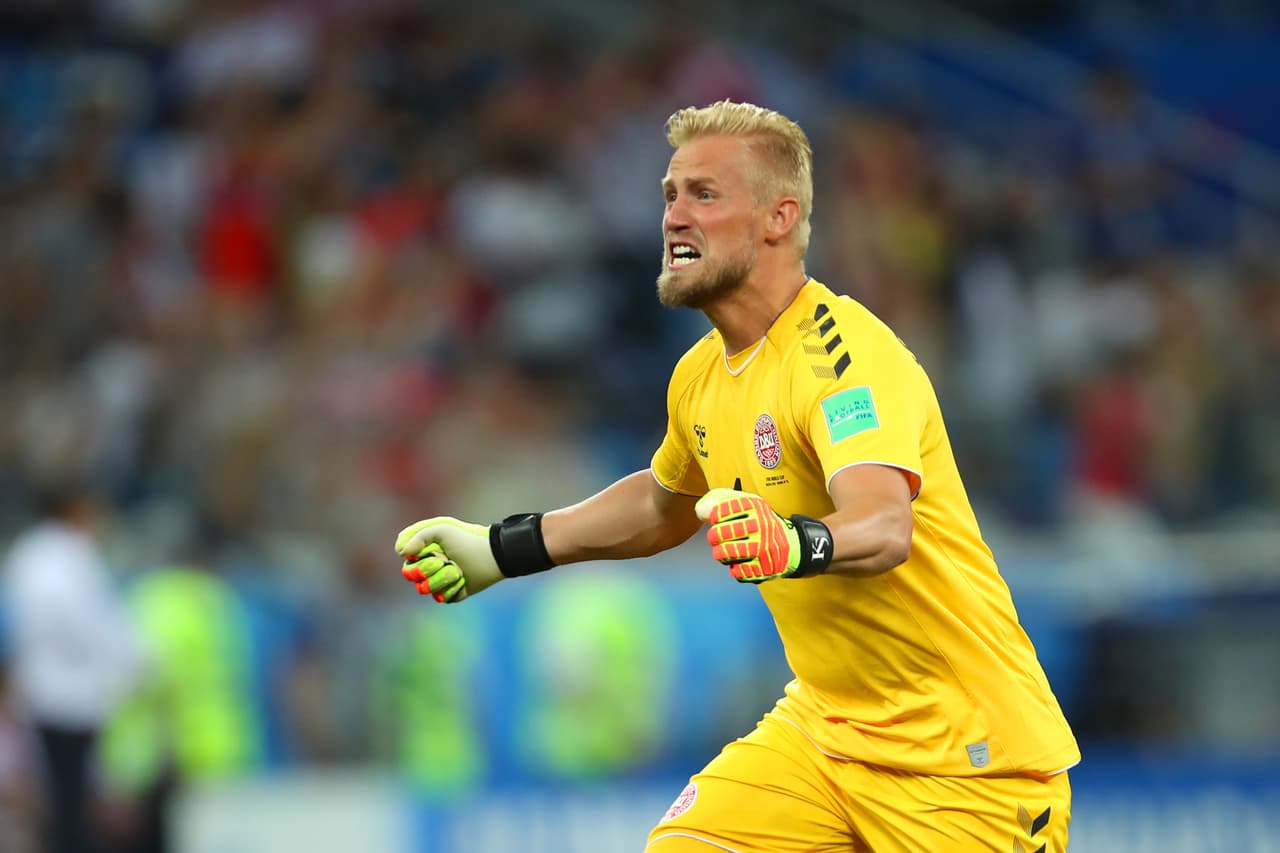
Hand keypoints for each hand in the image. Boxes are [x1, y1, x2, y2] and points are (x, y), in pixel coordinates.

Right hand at [395, 517, 504, 602]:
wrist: (489, 557)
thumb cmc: (466, 541)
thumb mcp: (443, 530)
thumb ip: (419, 535)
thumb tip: (402, 553)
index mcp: (423, 552)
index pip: (407, 563)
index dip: (418, 562)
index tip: (435, 554)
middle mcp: (427, 568)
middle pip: (412, 577)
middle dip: (428, 569)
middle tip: (445, 561)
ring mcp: (437, 582)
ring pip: (425, 589)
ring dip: (443, 578)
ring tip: (458, 571)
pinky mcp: (449, 594)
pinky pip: (442, 597)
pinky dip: (453, 588)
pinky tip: (463, 580)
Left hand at [694, 488, 832, 582]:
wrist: (794, 545)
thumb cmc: (764, 523)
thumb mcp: (751, 503)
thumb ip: (725, 499)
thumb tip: (701, 509)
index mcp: (755, 507)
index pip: (719, 511)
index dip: (713, 517)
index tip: (716, 520)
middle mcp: (760, 526)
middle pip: (718, 534)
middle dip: (713, 537)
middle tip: (716, 539)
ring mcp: (762, 548)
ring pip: (724, 554)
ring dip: (720, 554)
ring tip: (724, 552)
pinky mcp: (764, 568)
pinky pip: (737, 572)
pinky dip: (734, 569)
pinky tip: (740, 563)